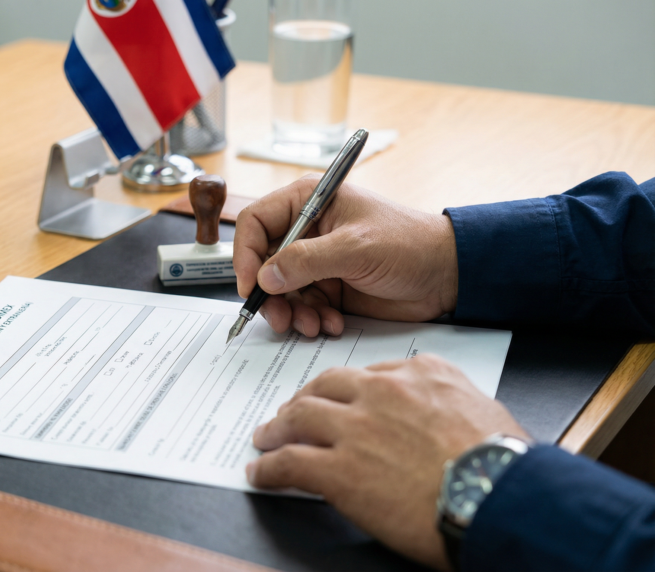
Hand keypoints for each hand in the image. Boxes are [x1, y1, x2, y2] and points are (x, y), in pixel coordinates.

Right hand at [233, 175, 458, 337]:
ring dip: (292, 312)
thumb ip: (306, 261)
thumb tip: (265, 277)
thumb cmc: (409, 244)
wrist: (446, 275)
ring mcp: (317, 260)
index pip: (256, 222)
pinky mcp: (328, 287)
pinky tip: (331, 324)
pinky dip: (311, 320)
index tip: (251, 286)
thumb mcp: (355, 248)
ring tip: (312, 325)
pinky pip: (302, 307)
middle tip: (280, 317)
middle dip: (270, 294)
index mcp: (309, 202)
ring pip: (280, 290)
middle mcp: (307, 230)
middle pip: (262, 262)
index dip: (245, 254)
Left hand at [246, 354, 527, 569]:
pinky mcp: (338, 471)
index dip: (343, 389)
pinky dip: (268, 468)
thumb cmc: (503, 463)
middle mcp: (381, 393)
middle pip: (324, 387)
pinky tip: (260, 473)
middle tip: (290, 412)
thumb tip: (436, 410)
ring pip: (298, 418)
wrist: (498, 497)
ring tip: (265, 439)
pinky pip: (289, 463)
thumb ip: (448, 398)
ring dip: (276, 430)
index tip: (335, 398)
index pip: (366, 374)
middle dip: (302, 400)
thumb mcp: (482, 407)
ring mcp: (356, 430)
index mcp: (418, 374)